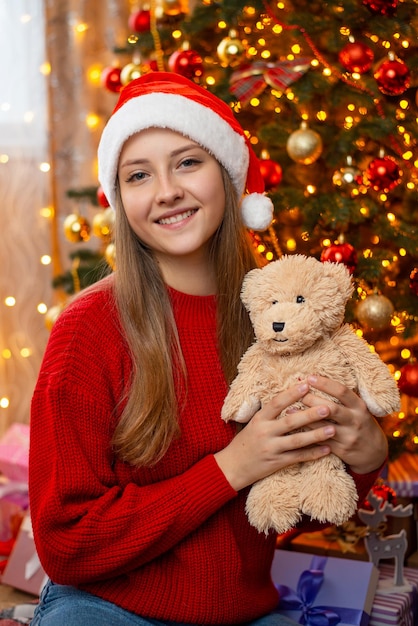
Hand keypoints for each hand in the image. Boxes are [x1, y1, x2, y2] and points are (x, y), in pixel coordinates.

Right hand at [214, 382, 335, 491]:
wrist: (233, 467)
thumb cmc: (247, 441)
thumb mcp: (254, 423)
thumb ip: (271, 413)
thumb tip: (290, 395)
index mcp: (259, 419)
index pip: (277, 403)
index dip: (292, 393)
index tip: (306, 384)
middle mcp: (265, 432)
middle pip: (290, 422)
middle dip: (310, 414)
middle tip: (327, 407)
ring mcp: (271, 449)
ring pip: (297, 441)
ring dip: (316, 435)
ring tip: (332, 428)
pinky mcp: (276, 463)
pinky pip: (298, 457)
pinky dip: (313, 454)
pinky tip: (327, 449)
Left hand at [301, 375, 387, 474]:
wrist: (374, 453)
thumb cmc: (360, 423)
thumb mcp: (357, 409)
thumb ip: (341, 397)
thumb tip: (314, 380)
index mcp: (359, 406)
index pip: (341, 391)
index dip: (324, 383)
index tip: (309, 377)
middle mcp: (355, 420)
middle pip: (331, 408)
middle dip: (312, 400)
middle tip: (296, 394)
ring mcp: (348, 436)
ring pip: (323, 426)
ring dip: (304, 418)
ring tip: (289, 410)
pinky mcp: (341, 450)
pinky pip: (320, 441)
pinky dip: (306, 434)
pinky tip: (295, 429)